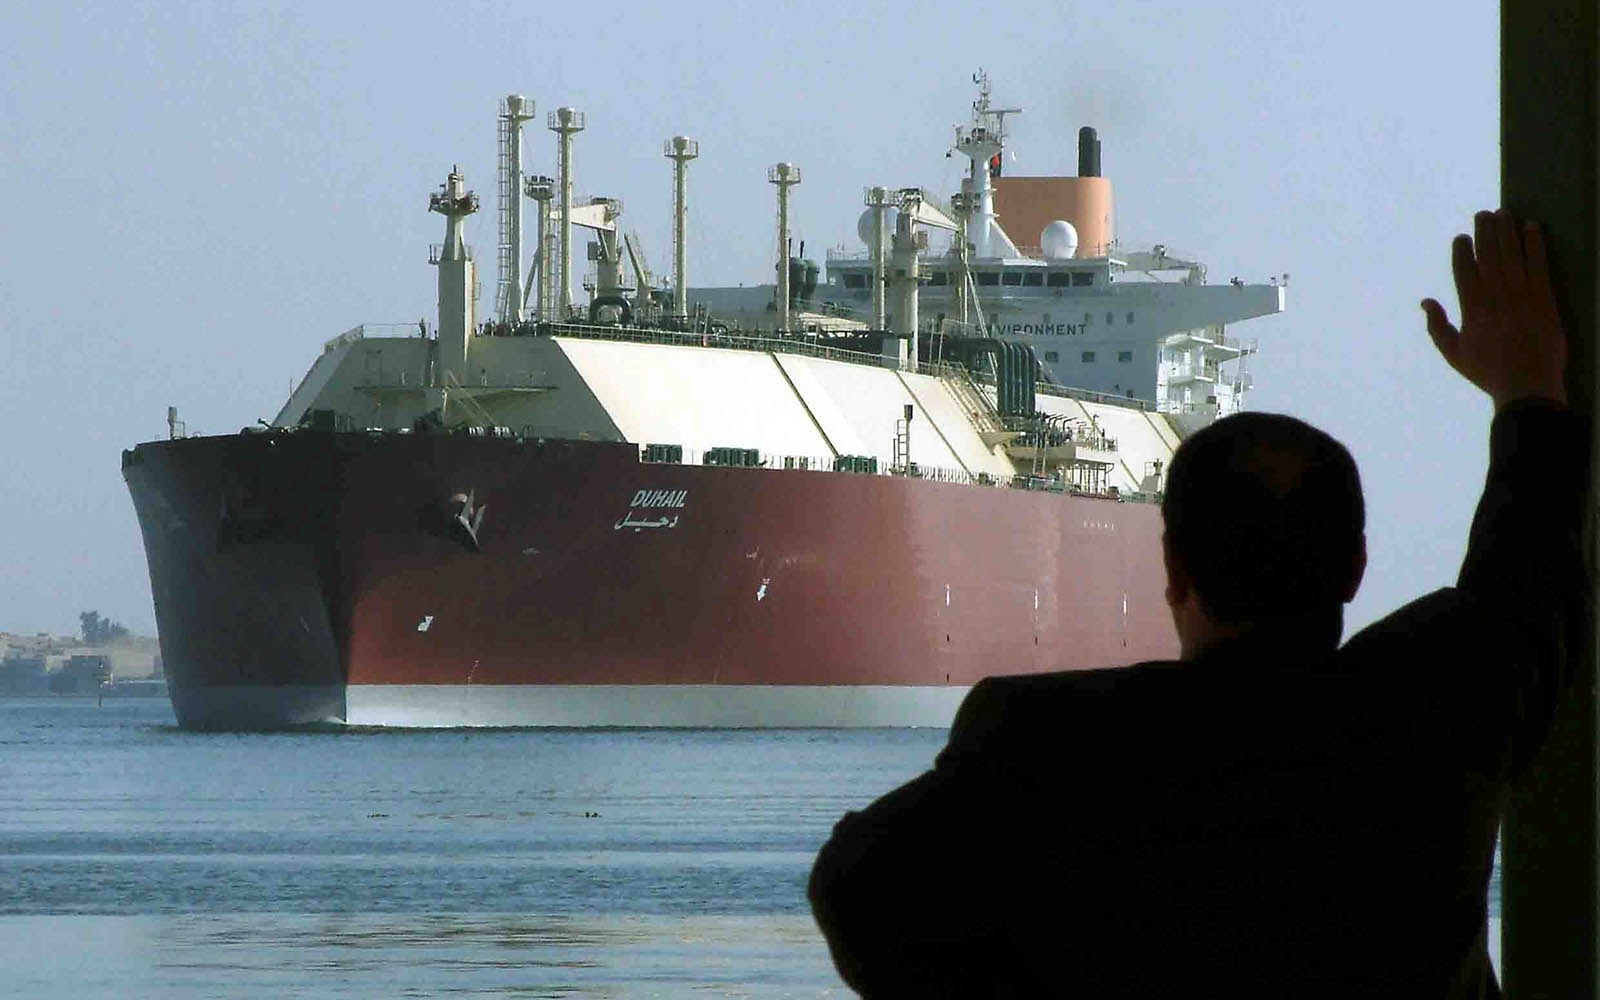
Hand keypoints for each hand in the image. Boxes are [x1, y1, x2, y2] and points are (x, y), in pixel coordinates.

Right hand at [1422, 210, 1567, 407]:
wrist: (1527, 384)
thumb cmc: (1487, 372)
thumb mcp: (1453, 353)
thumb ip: (1437, 326)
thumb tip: (1425, 301)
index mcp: (1471, 309)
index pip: (1464, 271)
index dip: (1463, 251)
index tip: (1462, 236)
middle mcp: (1495, 297)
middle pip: (1488, 256)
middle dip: (1485, 232)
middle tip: (1483, 214)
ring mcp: (1521, 296)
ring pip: (1511, 255)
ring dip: (1507, 231)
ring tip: (1504, 212)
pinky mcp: (1544, 298)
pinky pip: (1538, 264)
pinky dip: (1534, 243)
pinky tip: (1532, 227)